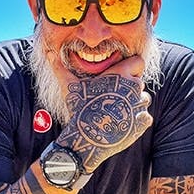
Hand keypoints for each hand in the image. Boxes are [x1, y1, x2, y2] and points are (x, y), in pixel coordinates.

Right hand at [50, 55, 152, 172]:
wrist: (86, 139)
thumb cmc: (78, 110)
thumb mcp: (70, 86)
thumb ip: (61, 68)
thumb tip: (49, 54)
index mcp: (121, 74)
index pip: (138, 62)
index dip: (130, 68)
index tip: (120, 78)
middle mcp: (134, 86)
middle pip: (139, 82)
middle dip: (129, 89)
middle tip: (112, 99)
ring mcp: (140, 104)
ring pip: (143, 99)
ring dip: (134, 104)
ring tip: (117, 113)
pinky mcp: (144, 121)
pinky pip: (145, 116)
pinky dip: (137, 121)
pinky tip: (122, 124)